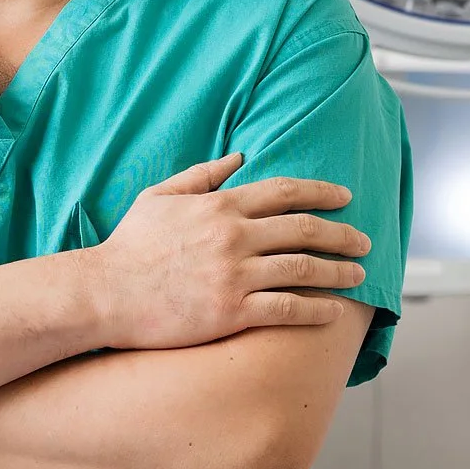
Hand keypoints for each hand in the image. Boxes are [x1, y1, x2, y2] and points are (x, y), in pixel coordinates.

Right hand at [82, 153, 369, 348]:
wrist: (104, 294)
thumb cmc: (129, 247)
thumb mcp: (160, 197)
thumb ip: (202, 175)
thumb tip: (239, 156)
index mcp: (219, 206)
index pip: (284, 192)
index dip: (321, 193)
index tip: (346, 198)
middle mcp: (233, 236)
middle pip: (303, 229)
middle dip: (341, 233)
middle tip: (365, 240)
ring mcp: (234, 275)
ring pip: (302, 269)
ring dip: (338, 271)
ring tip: (359, 275)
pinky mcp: (231, 312)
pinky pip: (286, 309)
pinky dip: (316, 309)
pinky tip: (334, 312)